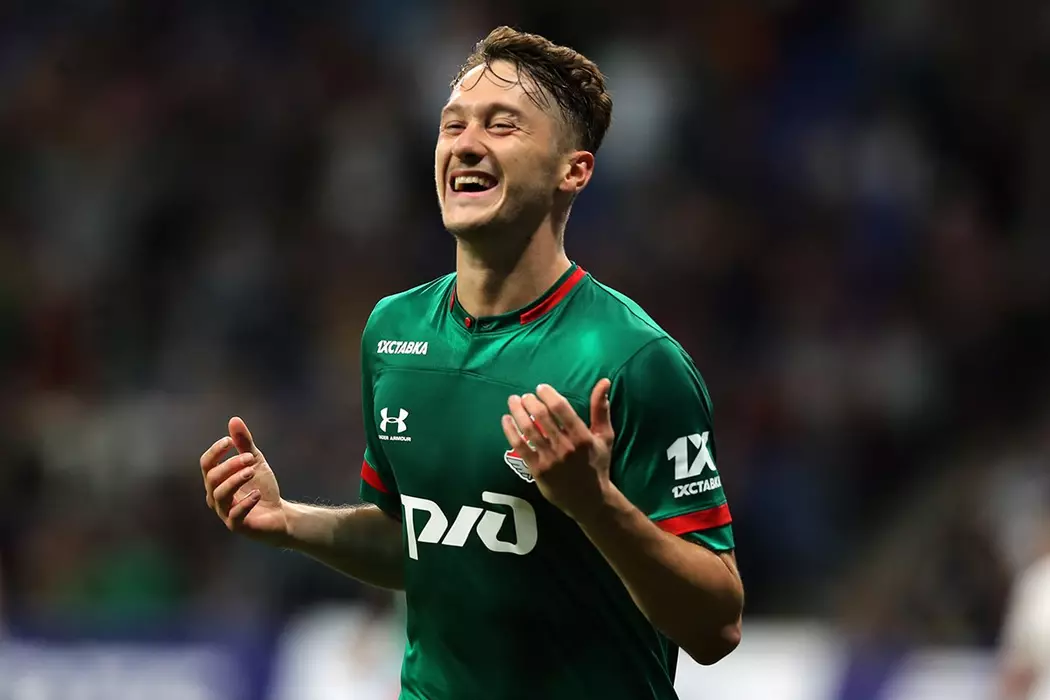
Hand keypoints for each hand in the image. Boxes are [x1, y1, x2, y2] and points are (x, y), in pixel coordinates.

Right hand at [199, 416, 287, 544]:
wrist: (280, 515)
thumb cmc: (262, 487)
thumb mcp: (255, 462)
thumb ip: (244, 444)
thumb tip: (234, 420)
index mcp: (217, 480)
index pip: (206, 464)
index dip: (215, 452)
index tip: (229, 441)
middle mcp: (216, 497)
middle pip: (212, 478)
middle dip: (230, 465)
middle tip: (250, 458)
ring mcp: (225, 513)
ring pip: (220, 495)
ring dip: (236, 480)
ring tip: (252, 471)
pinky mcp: (238, 526)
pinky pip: (235, 515)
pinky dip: (245, 503)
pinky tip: (257, 494)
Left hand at [500, 379, 614, 521]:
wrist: (589, 501)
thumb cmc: (597, 465)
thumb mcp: (604, 437)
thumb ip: (601, 409)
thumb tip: (604, 381)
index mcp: (582, 437)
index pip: (561, 408)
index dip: (548, 394)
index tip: (541, 388)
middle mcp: (565, 447)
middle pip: (541, 416)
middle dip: (530, 401)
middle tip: (526, 396)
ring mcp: (549, 460)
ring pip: (528, 429)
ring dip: (517, 411)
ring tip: (513, 401)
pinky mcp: (537, 470)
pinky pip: (519, 447)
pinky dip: (510, 430)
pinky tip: (506, 419)